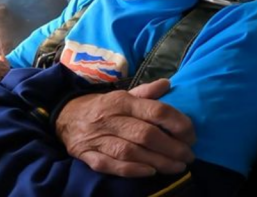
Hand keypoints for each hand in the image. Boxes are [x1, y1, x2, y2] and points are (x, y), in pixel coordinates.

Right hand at [55, 78, 195, 177]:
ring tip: (177, 167)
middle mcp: (111, 118)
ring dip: (157, 162)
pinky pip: (111, 165)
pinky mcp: (88, 155)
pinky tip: (150, 172)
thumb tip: (168, 84)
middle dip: (172, 148)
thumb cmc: (102, 106)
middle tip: (189, 156)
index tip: (191, 135)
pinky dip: (132, 170)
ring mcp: (98, 138)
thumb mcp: (123, 95)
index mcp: (123, 101)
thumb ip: (146, 92)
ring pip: (131, 152)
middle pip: (146, 134)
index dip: (178, 123)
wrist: (64, 116)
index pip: (156, 110)